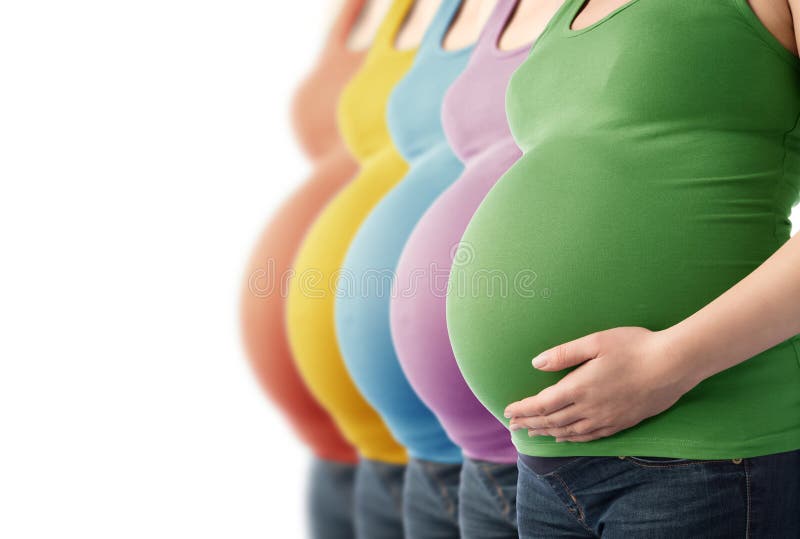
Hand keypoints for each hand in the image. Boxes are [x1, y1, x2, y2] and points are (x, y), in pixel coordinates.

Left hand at [504, 327, 698, 442]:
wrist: (674, 365)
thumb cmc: (634, 347)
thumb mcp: (596, 342)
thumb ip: (564, 354)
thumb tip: (536, 363)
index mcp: (580, 387)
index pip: (542, 404)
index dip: (523, 409)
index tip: (508, 411)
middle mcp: (590, 408)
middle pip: (552, 421)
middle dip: (530, 423)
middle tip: (513, 426)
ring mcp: (607, 419)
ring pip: (569, 432)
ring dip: (548, 433)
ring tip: (533, 433)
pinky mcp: (622, 423)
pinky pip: (590, 437)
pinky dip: (572, 439)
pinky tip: (565, 439)